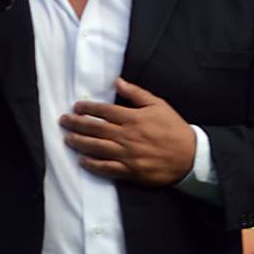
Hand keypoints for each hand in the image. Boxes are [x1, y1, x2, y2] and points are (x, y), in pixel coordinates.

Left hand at [60, 80, 197, 187]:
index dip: (87, 109)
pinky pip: (107, 168)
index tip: (76, 107)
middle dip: (76, 124)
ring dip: (79, 142)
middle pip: (95, 129)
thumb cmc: (174, 128)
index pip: (104, 111)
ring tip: (67, 138)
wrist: (190, 156)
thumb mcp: (158, 105)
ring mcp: (127, 155)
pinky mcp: (130, 171)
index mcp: (133, 118)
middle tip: (63, 121)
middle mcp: (127, 136)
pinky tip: (82, 161)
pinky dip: (93, 164)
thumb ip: (136, 93)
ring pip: (97, 148)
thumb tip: (117, 82)